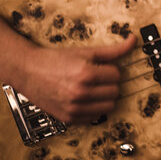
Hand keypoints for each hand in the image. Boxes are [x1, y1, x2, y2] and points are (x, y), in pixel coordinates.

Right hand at [15, 36, 136, 123]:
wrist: (27, 71)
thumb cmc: (55, 60)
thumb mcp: (86, 52)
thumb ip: (113, 50)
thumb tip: (133, 40)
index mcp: (85, 75)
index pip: (117, 75)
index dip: (110, 70)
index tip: (100, 68)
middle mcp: (80, 93)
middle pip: (115, 92)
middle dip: (109, 83)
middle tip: (96, 78)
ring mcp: (74, 108)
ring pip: (108, 107)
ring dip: (104, 97)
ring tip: (92, 88)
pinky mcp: (68, 119)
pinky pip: (95, 117)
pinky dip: (93, 108)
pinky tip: (84, 98)